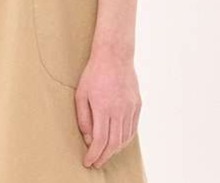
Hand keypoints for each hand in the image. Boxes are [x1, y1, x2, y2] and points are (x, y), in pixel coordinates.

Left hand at [74, 47, 141, 169]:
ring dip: (115, 150)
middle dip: (104, 157)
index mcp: (103, 108)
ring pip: (125, 138)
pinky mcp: (137, 105)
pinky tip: (118, 142)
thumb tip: (88, 138)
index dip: (94, 155)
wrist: (114, 56)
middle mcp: (119, 110)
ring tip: (105, 154)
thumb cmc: (94, 73)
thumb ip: (84, 118)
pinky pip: (133, 129)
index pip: (100, 140)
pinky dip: (125, 139)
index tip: (88, 162)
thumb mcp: (81, 93)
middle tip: (96, 163)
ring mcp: (130, 108)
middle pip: (114, 144)